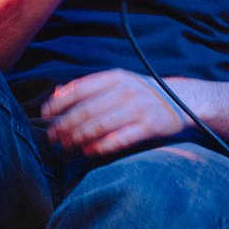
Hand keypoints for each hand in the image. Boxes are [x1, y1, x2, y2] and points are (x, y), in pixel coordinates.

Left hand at [42, 68, 188, 156]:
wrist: (183, 100)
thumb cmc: (143, 93)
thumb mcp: (119, 83)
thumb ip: (90, 87)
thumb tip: (57, 93)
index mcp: (116, 77)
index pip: (79, 89)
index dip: (58, 103)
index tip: (45, 115)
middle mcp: (127, 91)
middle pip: (86, 111)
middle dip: (64, 126)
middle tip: (52, 137)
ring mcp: (139, 108)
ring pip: (99, 126)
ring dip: (77, 138)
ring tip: (65, 146)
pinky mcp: (149, 126)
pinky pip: (118, 139)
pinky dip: (99, 147)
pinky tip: (88, 151)